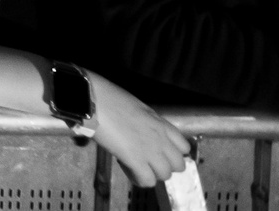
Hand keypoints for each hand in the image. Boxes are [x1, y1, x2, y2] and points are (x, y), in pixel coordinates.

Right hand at [87, 73, 190, 187]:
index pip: (184, 147)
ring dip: (151, 173)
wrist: (94, 100)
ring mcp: (150, 151)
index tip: (159, 149)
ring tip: (136, 165)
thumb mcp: (138, 107)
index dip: (173, 152)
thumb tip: (141, 130)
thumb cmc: (110, 97)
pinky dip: (138, 179)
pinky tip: (127, 168)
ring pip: (165, 175)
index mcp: (162, 124)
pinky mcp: (136, 160)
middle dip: (165, 165)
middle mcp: (162, 139)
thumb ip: (147, 122)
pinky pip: (147, 181)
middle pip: (179, 165)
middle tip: (148, 160)